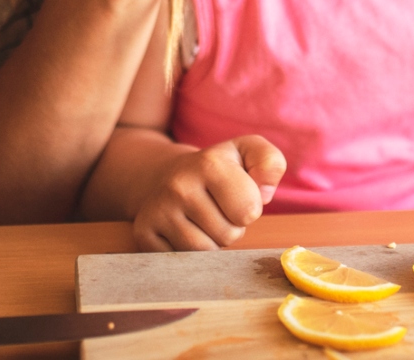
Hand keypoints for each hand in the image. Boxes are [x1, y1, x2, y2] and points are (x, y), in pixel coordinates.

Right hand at [132, 136, 285, 250]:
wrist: (165, 175)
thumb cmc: (217, 169)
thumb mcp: (246, 152)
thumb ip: (270, 162)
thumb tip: (265, 192)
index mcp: (209, 164)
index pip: (249, 211)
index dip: (249, 208)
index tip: (236, 196)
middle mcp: (179, 186)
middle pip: (229, 235)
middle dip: (231, 227)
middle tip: (217, 209)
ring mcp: (158, 210)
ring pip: (206, 252)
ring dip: (212, 242)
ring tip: (202, 220)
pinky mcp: (144, 234)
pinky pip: (182, 261)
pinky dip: (189, 252)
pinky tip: (183, 230)